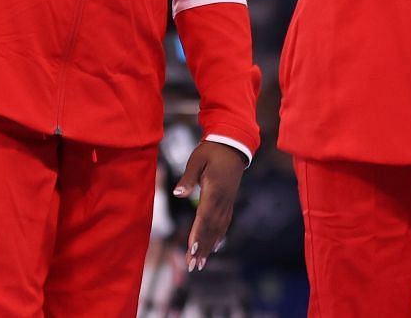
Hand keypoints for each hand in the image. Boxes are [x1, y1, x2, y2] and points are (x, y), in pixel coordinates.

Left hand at [174, 140, 245, 271]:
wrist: (233, 145)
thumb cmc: (212, 150)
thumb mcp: (197, 159)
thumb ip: (188, 177)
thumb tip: (177, 192)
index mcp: (214, 191)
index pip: (205, 217)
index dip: (199, 234)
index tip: (192, 250)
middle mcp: (223, 200)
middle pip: (211, 228)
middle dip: (202, 248)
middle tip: (193, 266)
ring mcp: (228, 202)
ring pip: (218, 229)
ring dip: (209, 247)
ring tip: (200, 264)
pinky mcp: (228, 202)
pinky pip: (224, 223)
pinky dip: (219, 237)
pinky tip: (215, 248)